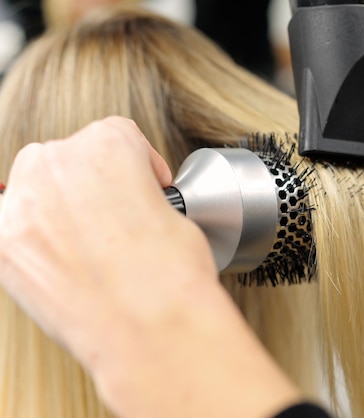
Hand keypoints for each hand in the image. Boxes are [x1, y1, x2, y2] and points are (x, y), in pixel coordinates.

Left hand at [0, 117, 300, 417]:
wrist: (153, 330)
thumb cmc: (172, 276)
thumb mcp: (174, 215)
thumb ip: (139, 193)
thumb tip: (129, 206)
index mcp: (107, 145)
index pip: (116, 136)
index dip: (137, 167)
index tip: (142, 188)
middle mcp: (57, 165)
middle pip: (66, 158)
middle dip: (90, 184)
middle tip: (114, 216)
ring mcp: (24, 206)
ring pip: (35, 191)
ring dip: (60, 209)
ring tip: (93, 243)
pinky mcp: (4, 249)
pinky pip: (18, 230)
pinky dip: (40, 242)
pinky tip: (72, 264)